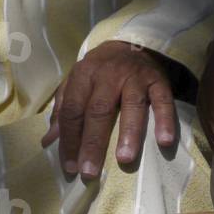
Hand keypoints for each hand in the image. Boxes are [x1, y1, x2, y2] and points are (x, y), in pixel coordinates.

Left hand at [41, 41, 176, 181]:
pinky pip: (163, 101)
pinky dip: (165, 120)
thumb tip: (48, 142)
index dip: (69, 140)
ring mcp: (135, 77)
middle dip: (93, 143)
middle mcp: (108, 75)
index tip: (70, 168)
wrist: (133, 42)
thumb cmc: (101, 70)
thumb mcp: (77, 83)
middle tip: (89, 172)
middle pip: (99, 111)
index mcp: (83, 75)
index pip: (73, 111)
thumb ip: (63, 110)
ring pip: (132, 106)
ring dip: (128, 133)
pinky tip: (164, 141)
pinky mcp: (159, 81)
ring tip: (124, 159)